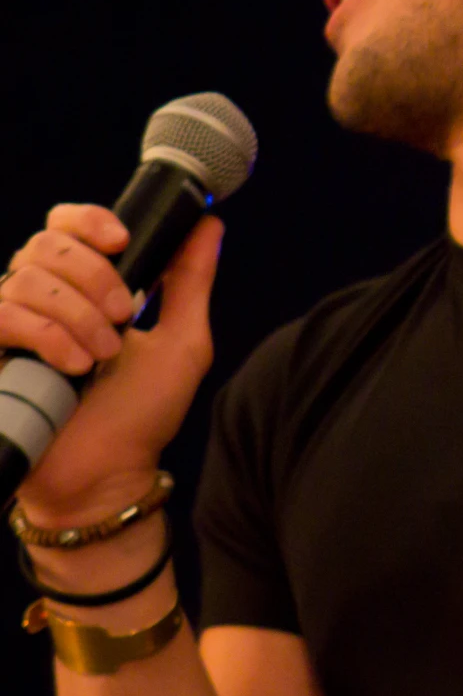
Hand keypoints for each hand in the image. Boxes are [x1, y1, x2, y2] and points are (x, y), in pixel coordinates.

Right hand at [2, 206, 222, 523]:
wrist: (106, 474)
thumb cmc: (141, 415)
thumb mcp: (182, 341)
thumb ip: (191, 281)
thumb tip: (209, 223)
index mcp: (83, 288)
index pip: (64, 224)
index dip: (88, 220)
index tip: (122, 243)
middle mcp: (41, 301)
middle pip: (46, 243)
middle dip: (95, 276)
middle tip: (126, 317)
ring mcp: (11, 327)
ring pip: (27, 279)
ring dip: (78, 315)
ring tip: (103, 356)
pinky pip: (4, 316)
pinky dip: (48, 336)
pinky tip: (74, 365)